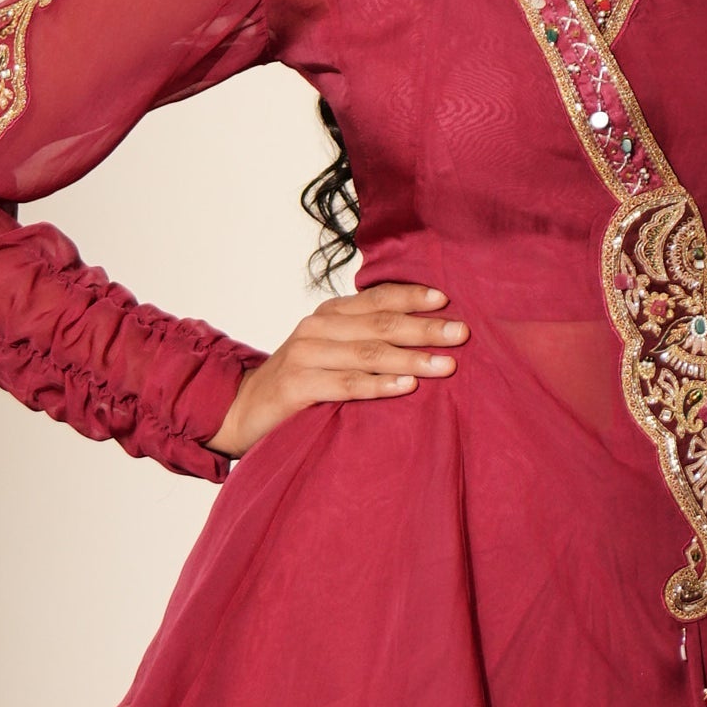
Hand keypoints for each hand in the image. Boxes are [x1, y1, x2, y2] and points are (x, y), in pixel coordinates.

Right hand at [209, 283, 467, 456]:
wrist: (244, 410)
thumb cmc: (301, 382)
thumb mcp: (332, 351)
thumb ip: (365, 339)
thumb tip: (427, 337)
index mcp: (330, 313)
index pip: (377, 298)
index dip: (412, 297)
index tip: (447, 301)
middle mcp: (317, 327)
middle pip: (380, 324)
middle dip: (424, 329)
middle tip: (461, 334)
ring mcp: (305, 354)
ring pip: (368, 353)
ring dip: (410, 359)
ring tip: (445, 365)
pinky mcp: (297, 385)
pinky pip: (346, 384)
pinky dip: (378, 386)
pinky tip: (407, 388)